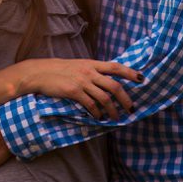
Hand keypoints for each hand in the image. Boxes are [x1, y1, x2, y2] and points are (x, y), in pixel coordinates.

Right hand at [19, 58, 143, 118]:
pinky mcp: (73, 91)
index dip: (129, 73)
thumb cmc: (61, 70)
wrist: (41, 72)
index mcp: (92, 63)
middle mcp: (89, 71)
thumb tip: (107, 79)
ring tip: (115, 118)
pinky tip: (99, 118)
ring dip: (113, 110)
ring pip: (105, 98)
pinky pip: (91, 105)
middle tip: (131, 109)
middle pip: (114, 85)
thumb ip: (93, 71)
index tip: (141, 79)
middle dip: (125, 99)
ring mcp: (82, 81)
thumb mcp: (79, 65)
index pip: (115, 67)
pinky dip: (97, 113)